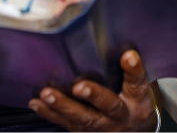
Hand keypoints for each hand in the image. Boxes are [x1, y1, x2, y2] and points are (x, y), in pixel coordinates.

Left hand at [29, 50, 156, 130]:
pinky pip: (66, 123)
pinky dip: (50, 114)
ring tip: (48, 94)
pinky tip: (38, 103)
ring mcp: (101, 126)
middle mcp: (119, 116)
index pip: (137, 84)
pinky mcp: (84, 131)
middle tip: (79, 87)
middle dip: (93, 96)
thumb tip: (125, 51)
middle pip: (108, 106)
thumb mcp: (139, 88)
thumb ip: (131, 72)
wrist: (133, 131)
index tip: (129, 56)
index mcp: (136, 101)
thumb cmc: (134, 104)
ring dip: (63, 106)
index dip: (133, 71)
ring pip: (82, 118)